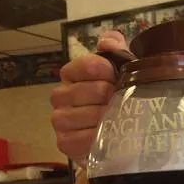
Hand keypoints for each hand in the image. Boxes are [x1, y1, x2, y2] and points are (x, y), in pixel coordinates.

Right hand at [50, 31, 126, 165]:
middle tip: (124, 102)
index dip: (109, 72)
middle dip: (113, 96)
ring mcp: (60, 119)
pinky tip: (109, 135)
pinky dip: (100, 137)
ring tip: (119, 119)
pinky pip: (83, 138)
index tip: (119, 78)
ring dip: (109, 117)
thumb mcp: (121, 71)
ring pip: (89, 114)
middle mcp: (60, 94)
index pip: (88, 65)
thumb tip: (107, 41)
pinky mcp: (64, 142)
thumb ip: (116, 50)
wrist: (115, 137)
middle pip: (92, 90)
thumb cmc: (116, 100)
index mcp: (72, 73)